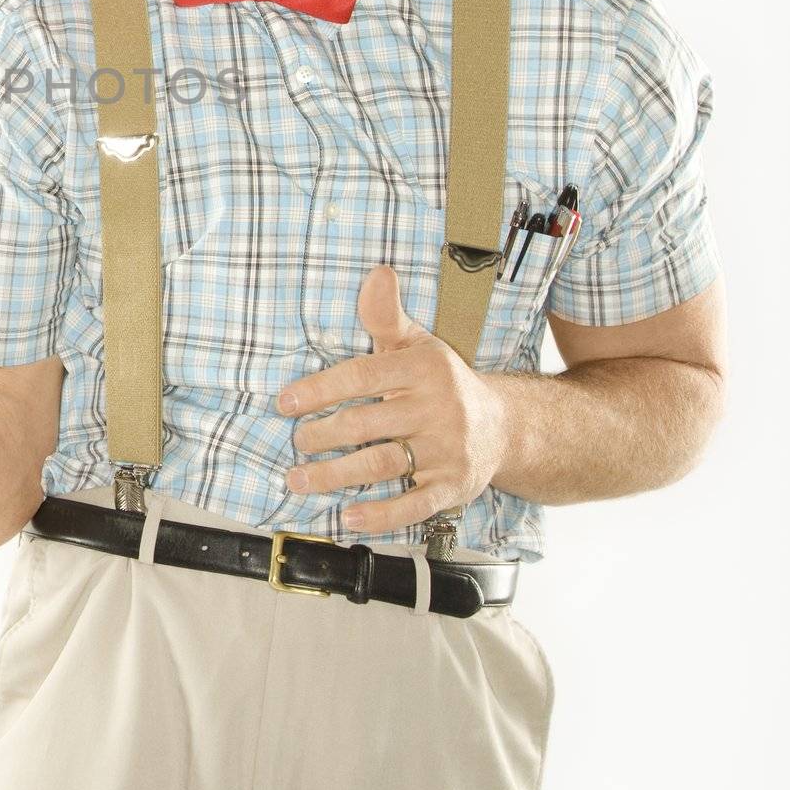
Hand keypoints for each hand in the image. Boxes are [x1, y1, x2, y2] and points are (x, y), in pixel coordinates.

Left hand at [273, 264, 508, 533]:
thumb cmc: (443, 383)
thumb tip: (378, 272)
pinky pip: (413, 504)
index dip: (319, 389)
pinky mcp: (453, 487)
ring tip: (300, 479)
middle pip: (366, 423)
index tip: (285, 402)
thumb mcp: (418, 344)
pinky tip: (348, 516)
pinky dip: (380, 515)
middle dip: (322, 435)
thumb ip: (387, 315)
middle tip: (295, 443)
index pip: (362, 376)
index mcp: (423, 369)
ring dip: (335, 476)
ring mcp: (447, 451)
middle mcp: (438, 409)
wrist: (505, 427)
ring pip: (382, 464)